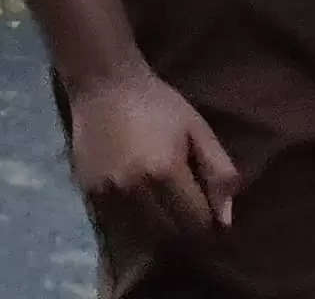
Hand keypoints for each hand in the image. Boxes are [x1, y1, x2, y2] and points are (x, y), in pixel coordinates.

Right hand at [64, 66, 239, 252]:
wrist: (103, 82)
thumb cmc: (157, 103)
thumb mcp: (197, 129)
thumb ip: (219, 173)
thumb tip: (225, 220)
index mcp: (166, 171)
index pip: (196, 223)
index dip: (206, 221)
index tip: (205, 209)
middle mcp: (134, 187)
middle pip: (170, 233)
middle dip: (182, 226)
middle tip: (183, 208)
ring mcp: (108, 191)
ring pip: (141, 233)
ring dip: (156, 225)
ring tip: (160, 204)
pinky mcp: (88, 190)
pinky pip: (116, 221)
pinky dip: (130, 217)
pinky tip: (134, 195)